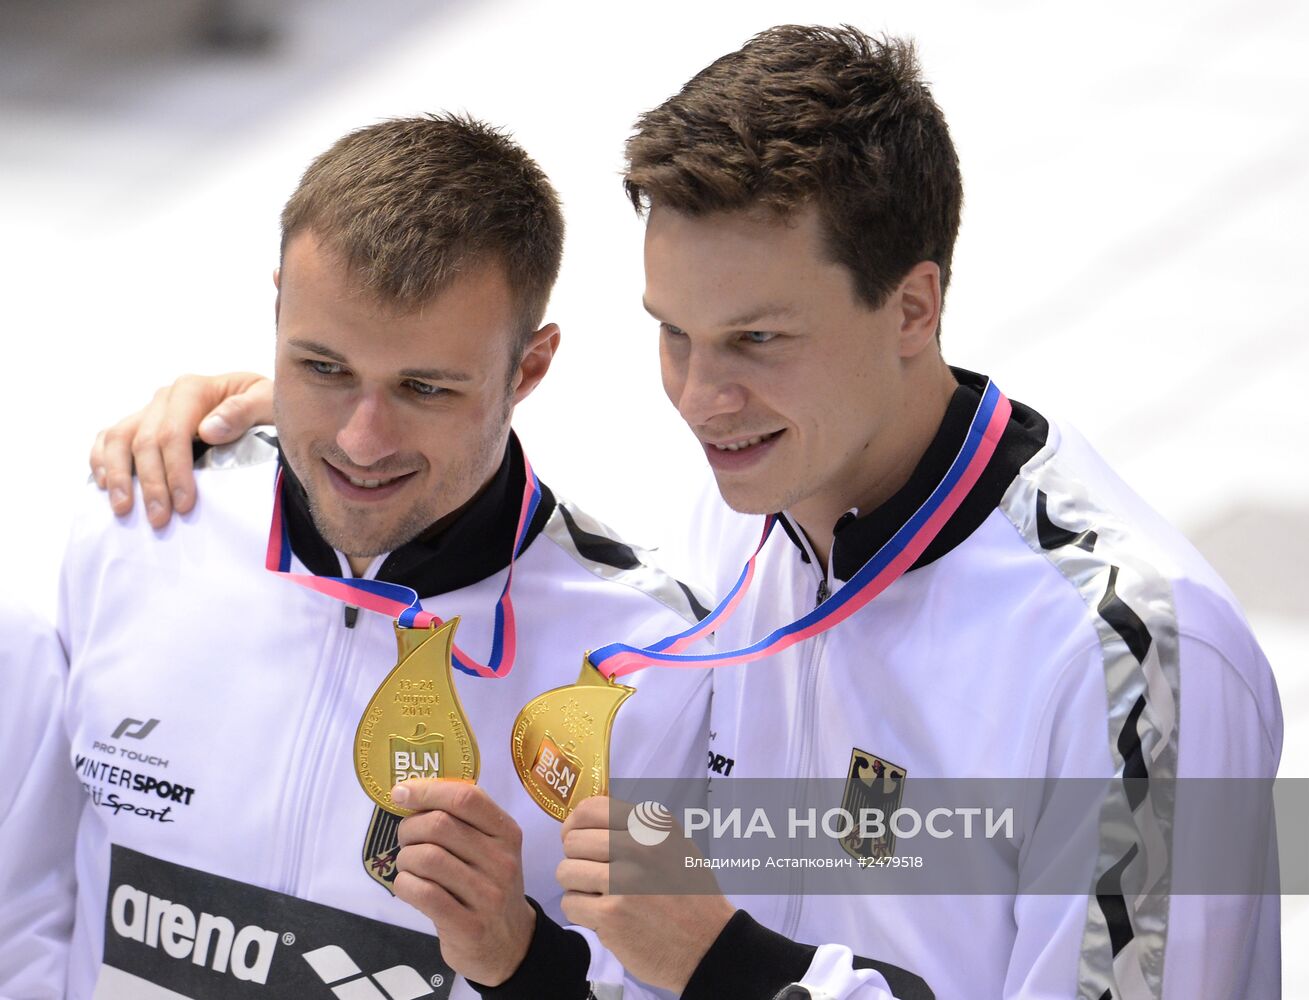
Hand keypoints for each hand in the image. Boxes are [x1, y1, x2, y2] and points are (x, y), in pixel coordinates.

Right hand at [89, 372, 272, 527]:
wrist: (257, 403)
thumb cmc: (264, 406)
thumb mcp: (267, 402)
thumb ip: (244, 411)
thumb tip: (208, 430)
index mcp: (193, 390)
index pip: (173, 432)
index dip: (175, 470)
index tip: (184, 504)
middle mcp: (165, 398)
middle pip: (144, 441)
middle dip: (150, 483)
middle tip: (160, 519)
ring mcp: (149, 411)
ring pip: (118, 439)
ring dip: (118, 476)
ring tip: (123, 508)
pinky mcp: (140, 424)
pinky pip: (109, 439)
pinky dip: (101, 460)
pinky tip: (105, 486)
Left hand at [391, 780, 536, 986]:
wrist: (510, 944)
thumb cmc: (489, 885)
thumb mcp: (491, 849)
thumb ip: (462, 821)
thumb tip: (410, 793)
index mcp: (507, 833)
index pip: (466, 797)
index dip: (427, 790)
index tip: (401, 792)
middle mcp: (501, 860)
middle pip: (439, 825)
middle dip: (410, 828)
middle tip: (407, 840)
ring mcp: (487, 895)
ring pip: (427, 858)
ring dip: (405, 858)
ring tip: (409, 866)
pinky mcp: (468, 926)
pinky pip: (422, 893)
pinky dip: (404, 884)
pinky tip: (409, 887)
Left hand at [558, 796, 734, 992]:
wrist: (708, 945)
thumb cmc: (690, 894)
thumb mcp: (674, 844)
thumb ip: (636, 828)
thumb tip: (587, 822)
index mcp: (652, 824)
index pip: (590, 809)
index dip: (574, 826)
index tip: (577, 841)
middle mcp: (637, 846)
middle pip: (573, 842)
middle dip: (577, 860)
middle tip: (595, 877)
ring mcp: (622, 880)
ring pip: (566, 872)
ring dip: (578, 887)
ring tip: (601, 897)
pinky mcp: (611, 915)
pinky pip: (570, 904)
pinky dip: (582, 913)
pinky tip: (605, 917)